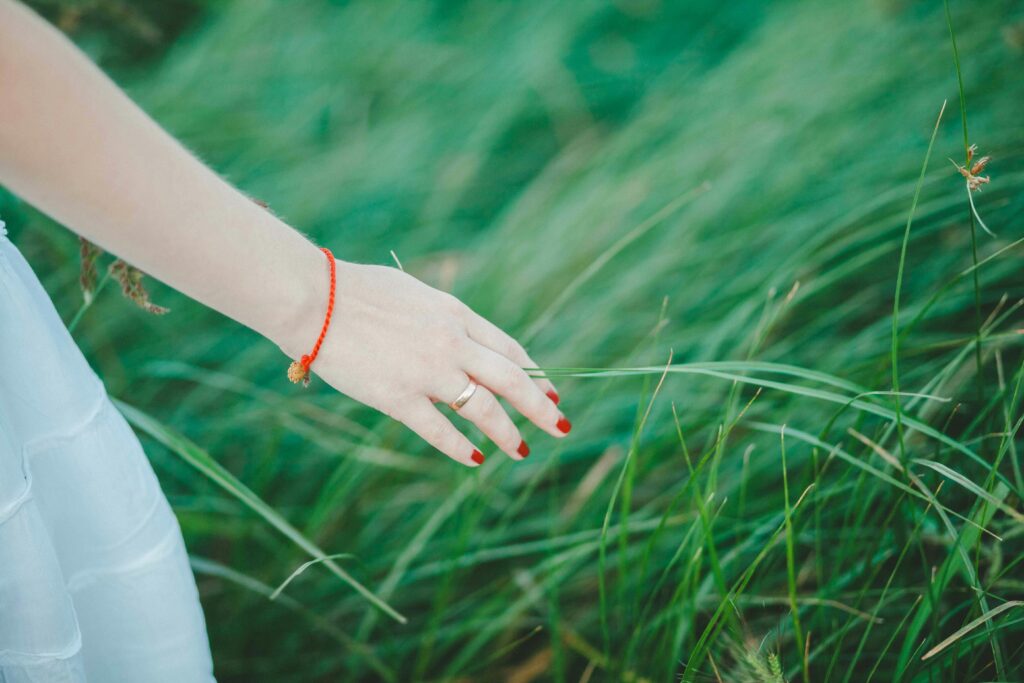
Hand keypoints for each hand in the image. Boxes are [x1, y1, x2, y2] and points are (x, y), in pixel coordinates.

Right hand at [280, 260, 570, 466]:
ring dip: (507, 433)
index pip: (509, 349)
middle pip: (511, 380)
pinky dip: (461, 447)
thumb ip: (442, 320)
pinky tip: (475, 460)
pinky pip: (439, 430)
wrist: (314, 299)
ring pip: (484, 409)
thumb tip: (460, 340)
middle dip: (541, 407)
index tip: (550, 392)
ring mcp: (428, 372)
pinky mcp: (398, 397)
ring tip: (522, 451)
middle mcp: (452, 343)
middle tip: (561, 427)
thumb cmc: (356, 291)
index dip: (534, 374)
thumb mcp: (414, 295)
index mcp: (456, 314)